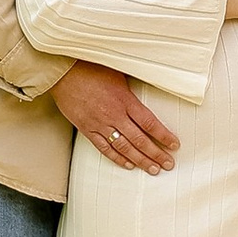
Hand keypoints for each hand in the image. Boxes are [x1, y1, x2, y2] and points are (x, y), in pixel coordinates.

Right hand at [53, 63, 179, 174]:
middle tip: (168, 164)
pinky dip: (117, 158)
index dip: (163, 136)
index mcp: (124, 100)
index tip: (174, 145)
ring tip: (153, 169)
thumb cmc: (90, 68)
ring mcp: (100, 124)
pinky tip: (128, 165)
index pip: (149, 123)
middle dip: (156, 153)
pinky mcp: (87, 129)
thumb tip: (149, 93)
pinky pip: (104, 148)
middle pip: (140, 139)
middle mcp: (114, 115)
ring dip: (140, 160)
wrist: (63, 72)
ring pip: (124, 147)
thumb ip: (132, 89)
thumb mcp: (118, 74)